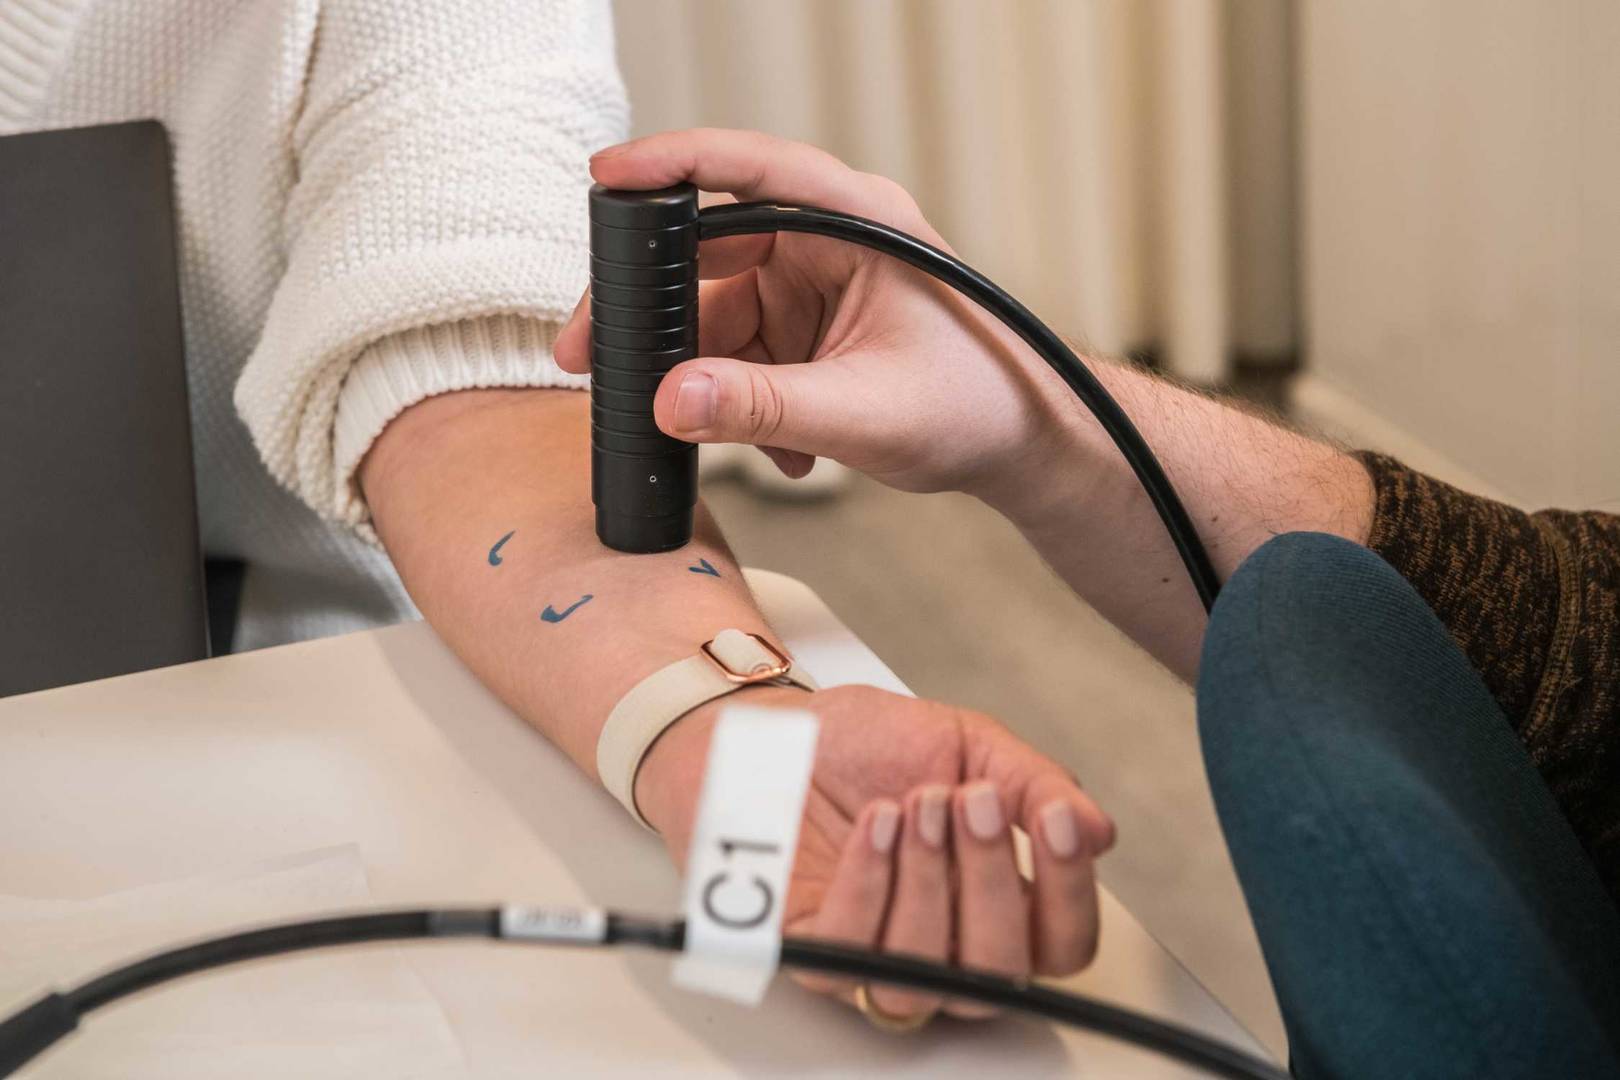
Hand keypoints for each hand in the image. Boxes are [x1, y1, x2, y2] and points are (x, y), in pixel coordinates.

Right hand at [555, 128, 1080, 509]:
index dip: (669, 165)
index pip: (748, 170)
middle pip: (709, 251)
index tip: (605, 179)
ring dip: (717, 384)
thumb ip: (762, 407)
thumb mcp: (864, 412)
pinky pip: (746, 355)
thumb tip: (670, 399)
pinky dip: (746, 403)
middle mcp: (831, 239)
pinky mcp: (811, 326)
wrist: (1025, 447)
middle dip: (659, 317)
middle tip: (593, 356)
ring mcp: (818, 283)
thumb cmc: (981, 406)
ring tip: (755, 441)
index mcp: (858, 221)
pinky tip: (786, 447)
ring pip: (721, 316)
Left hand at [636, 683, 1113, 1022]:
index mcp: (998, 902)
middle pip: (1003, 972)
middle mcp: (945, 945)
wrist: (773, 729)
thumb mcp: (967, 742)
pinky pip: (853, 954)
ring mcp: (878, 958)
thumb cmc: (864, 744)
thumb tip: (1096, 829)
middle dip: (992, 878)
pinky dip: (871, 883)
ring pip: (929, 976)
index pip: (1063, 943)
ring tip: (916, 803)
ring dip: (930, 881)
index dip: (1070, 891)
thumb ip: (1033, 783)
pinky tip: (876, 826)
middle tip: (972, 799)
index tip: (1057, 821)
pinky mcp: (812, 955)